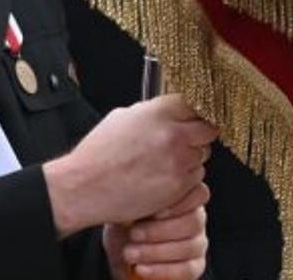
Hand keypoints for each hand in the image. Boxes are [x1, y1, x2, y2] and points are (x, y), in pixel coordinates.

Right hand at [46, 95, 216, 235]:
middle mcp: (173, 134)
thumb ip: (153, 111)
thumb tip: (170, 110)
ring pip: (203, 155)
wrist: (83, 188)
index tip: (193, 117)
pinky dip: (184, 179)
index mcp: (159, 113)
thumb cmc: (97, 155)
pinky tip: (162, 178)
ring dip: (190, 158)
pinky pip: (196, 178)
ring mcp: (178, 160)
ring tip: (163, 163)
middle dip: (198, 135)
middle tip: (183, 141)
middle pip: (209, 129)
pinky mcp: (179, 184)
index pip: (197, 103)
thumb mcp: (122, 118)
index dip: (195, 112)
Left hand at [105, 184, 210, 279]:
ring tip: (130, 253)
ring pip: (191, 246)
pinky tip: (141, 268)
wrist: (124, 252)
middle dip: (160, 230)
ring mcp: (197, 243)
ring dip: (157, 251)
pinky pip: (188, 269)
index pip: (199, 194)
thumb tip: (132, 190)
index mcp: (185, 199)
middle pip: (195, 222)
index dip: (181, 203)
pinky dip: (163, 270)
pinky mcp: (194, 265)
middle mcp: (196, 219)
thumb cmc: (126, 225)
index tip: (154, 212)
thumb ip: (137, 198)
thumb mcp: (126, 208)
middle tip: (133, 234)